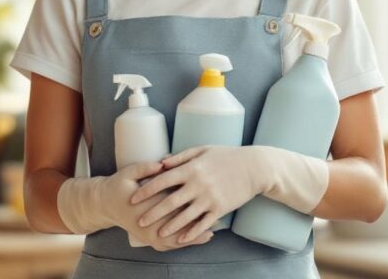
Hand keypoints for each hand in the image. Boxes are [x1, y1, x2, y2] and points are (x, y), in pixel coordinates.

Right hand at [98, 161, 213, 250]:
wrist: (106, 206)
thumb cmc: (119, 186)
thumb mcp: (128, 172)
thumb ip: (145, 168)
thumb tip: (163, 164)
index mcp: (142, 204)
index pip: (169, 202)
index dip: (188, 198)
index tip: (204, 192)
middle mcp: (146, 223)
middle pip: (176, 222)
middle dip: (196, 218)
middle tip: (215, 212)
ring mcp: (148, 235)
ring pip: (176, 237)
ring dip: (195, 234)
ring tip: (212, 229)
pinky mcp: (151, 241)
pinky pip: (172, 244)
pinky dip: (188, 242)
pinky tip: (202, 237)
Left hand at [129, 145, 266, 243]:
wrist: (253, 167)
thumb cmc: (225, 155)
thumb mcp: (201, 150)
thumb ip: (180, 157)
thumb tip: (160, 163)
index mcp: (191, 168)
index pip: (163, 180)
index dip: (147, 190)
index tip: (134, 197)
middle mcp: (198, 184)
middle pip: (170, 201)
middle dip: (153, 212)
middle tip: (139, 220)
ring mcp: (209, 198)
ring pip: (185, 216)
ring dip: (169, 225)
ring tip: (157, 232)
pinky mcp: (220, 209)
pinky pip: (203, 223)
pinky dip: (191, 232)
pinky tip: (181, 238)